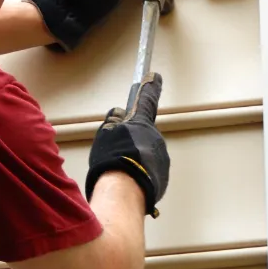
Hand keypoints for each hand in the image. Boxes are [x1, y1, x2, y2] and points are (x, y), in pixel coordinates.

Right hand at [85, 73, 169, 217]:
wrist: (124, 190)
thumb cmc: (113, 160)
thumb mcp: (106, 133)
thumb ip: (113, 122)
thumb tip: (118, 114)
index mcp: (142, 124)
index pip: (146, 101)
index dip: (150, 88)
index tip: (155, 77)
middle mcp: (156, 139)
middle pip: (143, 134)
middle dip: (133, 140)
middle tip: (117, 150)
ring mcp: (161, 160)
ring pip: (146, 154)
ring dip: (135, 159)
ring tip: (119, 169)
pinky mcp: (161, 178)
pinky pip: (148, 170)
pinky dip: (139, 173)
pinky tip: (127, 180)